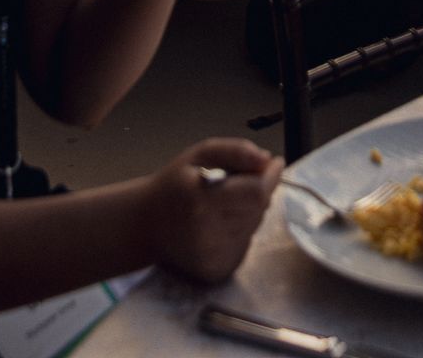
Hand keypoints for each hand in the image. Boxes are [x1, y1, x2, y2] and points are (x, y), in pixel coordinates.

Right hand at [148, 140, 281, 281]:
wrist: (147, 226)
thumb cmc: (174, 186)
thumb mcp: (199, 155)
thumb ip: (234, 151)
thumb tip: (266, 159)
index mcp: (201, 203)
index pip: (255, 193)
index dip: (271, 176)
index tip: (275, 163)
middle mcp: (208, 235)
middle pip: (258, 208)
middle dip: (258, 189)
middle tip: (238, 180)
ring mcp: (214, 257)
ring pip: (254, 226)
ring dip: (249, 210)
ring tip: (224, 202)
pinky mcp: (218, 271)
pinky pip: (245, 243)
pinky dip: (241, 229)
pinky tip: (220, 223)